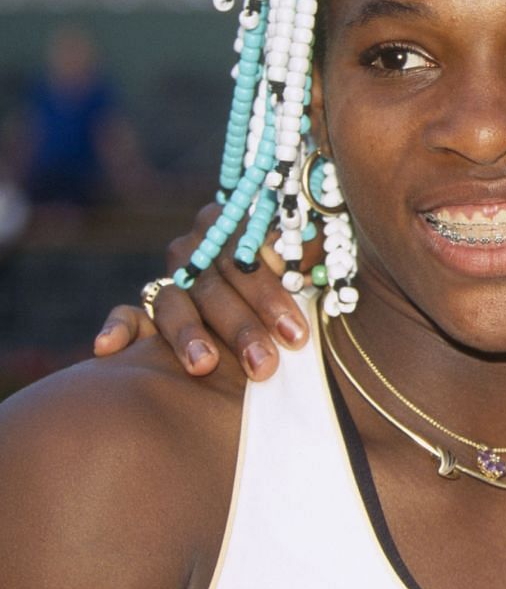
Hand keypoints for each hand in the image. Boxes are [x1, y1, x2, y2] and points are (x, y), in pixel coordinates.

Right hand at [91, 202, 314, 380]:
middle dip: (241, 327)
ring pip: (174, 301)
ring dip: (188, 334)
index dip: (271, 296)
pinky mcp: (144, 304)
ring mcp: (171, 274)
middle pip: (215, 283)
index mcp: (240, 223)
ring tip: (204, 366)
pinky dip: (117, 327)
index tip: (295, 335)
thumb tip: (314, 267)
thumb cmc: (300, 278)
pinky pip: (126, 312)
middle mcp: (201, 245)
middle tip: (264, 366)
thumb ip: (310, 258)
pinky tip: (107, 348)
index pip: (249, 256)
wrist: (264, 288)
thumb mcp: (312, 262)